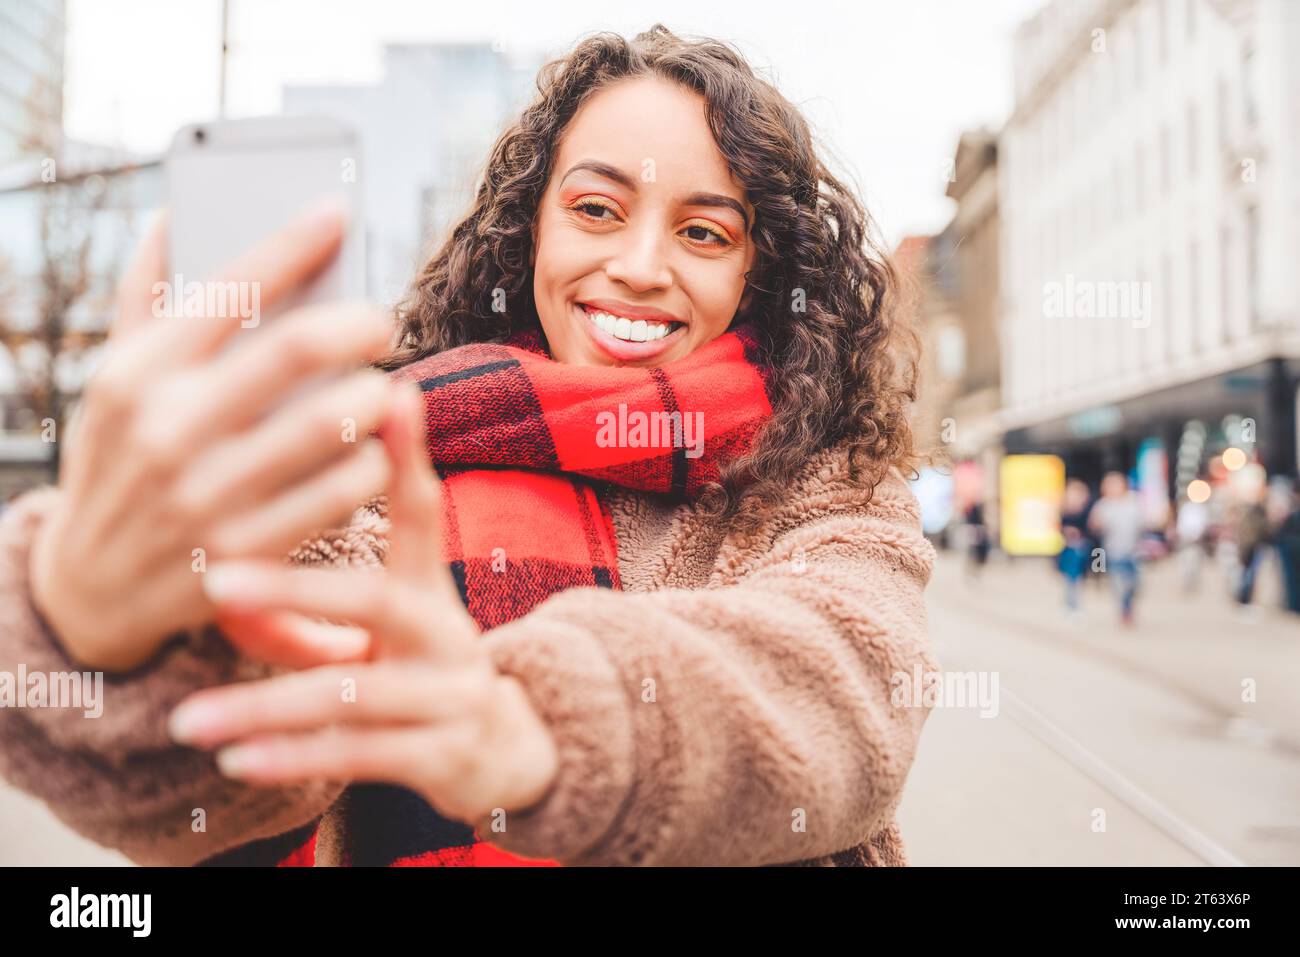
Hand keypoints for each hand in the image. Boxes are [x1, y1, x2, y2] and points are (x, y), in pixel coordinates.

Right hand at [28, 203, 398, 671]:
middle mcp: (168, 429)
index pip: (230, 286)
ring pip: (337, 423)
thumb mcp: (115, 380)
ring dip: (377, 398)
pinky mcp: (248, 552)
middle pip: (300, 349)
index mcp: (138, 373)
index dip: (295, 239)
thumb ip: (145, 299)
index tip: (340, 209)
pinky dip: (371, 463)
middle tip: (381, 321)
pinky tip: (368, 454)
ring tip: (378, 392)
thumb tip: (171, 213)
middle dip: (362, 322)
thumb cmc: (118, 462)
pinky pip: (344, 493)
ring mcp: (208, 496)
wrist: (89, 589)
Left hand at [165, 384, 559, 826]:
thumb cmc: (424, 669)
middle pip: (377, 602)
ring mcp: (451, 695)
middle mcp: (449, 634)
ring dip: (264, 707)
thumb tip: (225, 565)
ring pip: (351, 695)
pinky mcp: (443, 755)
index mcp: (432, 590)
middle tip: (217, 583)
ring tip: (190, 719)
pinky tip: (235, 760)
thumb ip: (320, 595)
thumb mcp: (394, 621)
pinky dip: (292, 759)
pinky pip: (358, 756)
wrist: (503, 751)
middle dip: (296, 592)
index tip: (391, 393)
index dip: (409, 455)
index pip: (423, 513)